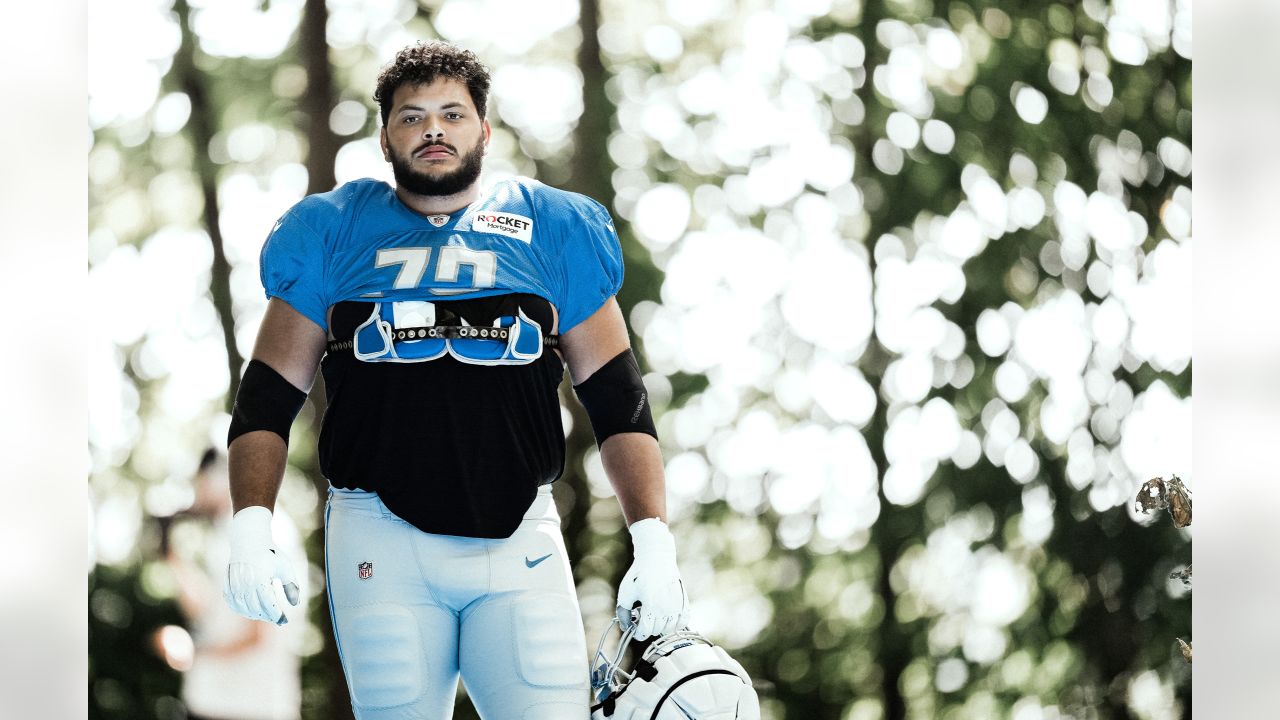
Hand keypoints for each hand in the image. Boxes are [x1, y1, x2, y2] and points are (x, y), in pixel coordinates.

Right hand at [224, 506, 299, 624]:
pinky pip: (232, 603)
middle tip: (277, 619)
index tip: (285, 620)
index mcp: (261, 578)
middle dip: (268, 616)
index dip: (277, 615)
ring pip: (243, 608)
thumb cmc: (271, 554)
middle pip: (256, 609)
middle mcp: (245, 583)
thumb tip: (295, 605)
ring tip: (266, 615)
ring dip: (254, 615)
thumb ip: (292, 587)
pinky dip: (241, 609)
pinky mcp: (227, 584)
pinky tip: (251, 611)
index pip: (269, 605)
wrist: (249, 540)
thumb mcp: (285, 567)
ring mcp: (234, 584)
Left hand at [616, 518, 687, 640]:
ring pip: (669, 629)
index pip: (645, 633)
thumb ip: (623, 614)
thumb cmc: (638, 575)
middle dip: (647, 625)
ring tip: (654, 612)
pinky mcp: (684, 602)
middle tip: (643, 612)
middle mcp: (667, 608)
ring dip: (660, 625)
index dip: (637, 632)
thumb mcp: (625, 593)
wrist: (656, 558)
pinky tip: (667, 615)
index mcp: (651, 606)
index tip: (634, 627)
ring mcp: (677, 606)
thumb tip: (626, 628)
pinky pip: (682, 622)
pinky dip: (675, 623)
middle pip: (656, 631)